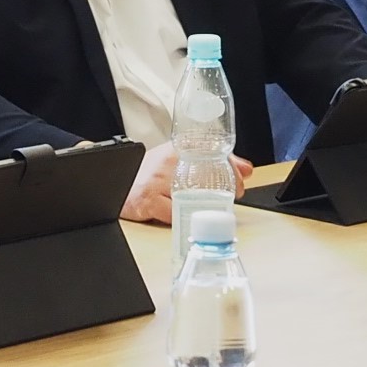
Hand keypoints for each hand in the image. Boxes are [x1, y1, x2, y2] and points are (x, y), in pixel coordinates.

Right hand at [121, 138, 255, 225]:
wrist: (120, 184)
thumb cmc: (151, 174)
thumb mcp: (181, 161)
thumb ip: (216, 162)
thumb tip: (246, 170)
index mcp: (179, 148)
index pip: (213, 154)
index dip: (232, 170)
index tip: (239, 183)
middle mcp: (168, 161)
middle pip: (206, 176)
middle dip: (223, 191)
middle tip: (228, 201)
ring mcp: (157, 181)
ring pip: (191, 197)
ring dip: (204, 208)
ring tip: (209, 213)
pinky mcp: (147, 200)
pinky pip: (172, 213)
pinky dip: (181, 218)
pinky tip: (183, 217)